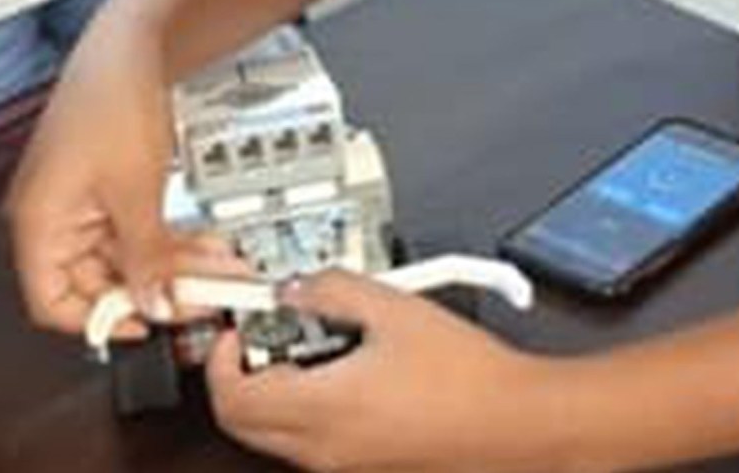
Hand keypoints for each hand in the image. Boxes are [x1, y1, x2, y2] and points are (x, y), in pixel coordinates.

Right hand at [5, 18, 183, 332]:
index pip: (51, 301)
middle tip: (198, 296)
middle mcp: (51, 213)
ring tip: (215, 269)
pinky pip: (133, 229)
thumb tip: (156, 305)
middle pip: (95, 280)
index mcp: (39, 218)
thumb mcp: (136, 192)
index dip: (98, 321)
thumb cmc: (112, 96)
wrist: (131, 43)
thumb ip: (145, 257)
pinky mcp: (103, 186)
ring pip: (123, 256)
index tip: (144, 324)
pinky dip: (166, 238)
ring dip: (169, 265)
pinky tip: (202, 244)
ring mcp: (79, 200)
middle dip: (151, 289)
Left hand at [206, 273, 565, 472]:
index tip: (236, 326)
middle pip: (244, 422)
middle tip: (268, 333)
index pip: (231, 398)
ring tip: (318, 344)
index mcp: (324, 409)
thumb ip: (333, 287)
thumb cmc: (469, 376)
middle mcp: (326, 450)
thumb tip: (297, 285)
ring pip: (277, 434)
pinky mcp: (366, 468)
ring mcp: (346, 466)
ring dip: (277, 389)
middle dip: (242, 372)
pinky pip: (313, 443)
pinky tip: (351, 369)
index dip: (220, 357)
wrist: (518, 422)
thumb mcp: (394, 306)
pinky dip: (310, 408)